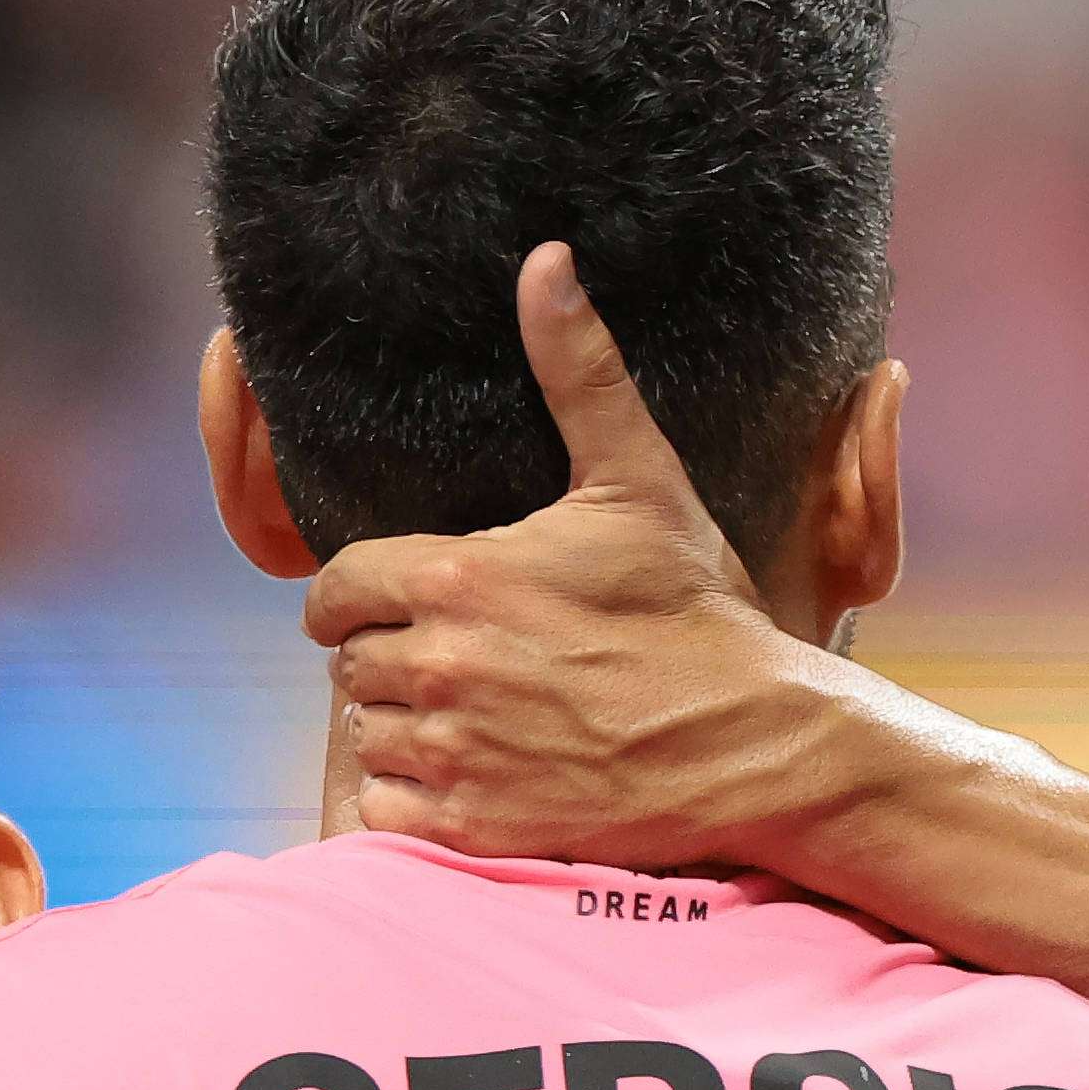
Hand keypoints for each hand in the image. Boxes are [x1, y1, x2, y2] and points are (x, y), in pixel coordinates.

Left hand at [306, 241, 840, 870]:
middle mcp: (439, 665)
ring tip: (474, 716)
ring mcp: (451, 752)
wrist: (755, 742)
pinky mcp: (468, 827)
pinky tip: (470, 776)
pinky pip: (382, 810)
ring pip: (365, 736)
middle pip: (350, 665)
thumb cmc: (695, 611)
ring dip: (402, 729)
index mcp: (455, 578)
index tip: (401, 605)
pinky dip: (408, 799)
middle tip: (462, 661)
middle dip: (391, 660)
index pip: (333, 590)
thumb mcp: (638, 481)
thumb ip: (577, 372)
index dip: (359, 597)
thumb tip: (546, 262)